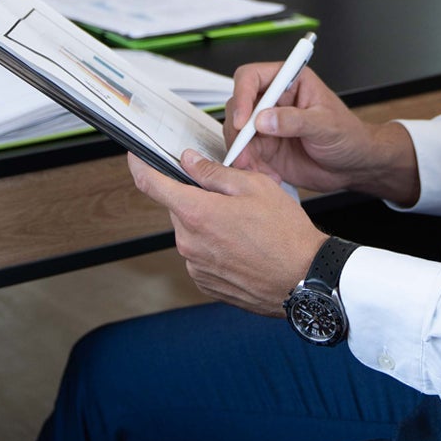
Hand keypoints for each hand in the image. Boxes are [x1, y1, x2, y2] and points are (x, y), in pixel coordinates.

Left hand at [128, 151, 328, 315]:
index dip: (140, 165)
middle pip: (178, 208)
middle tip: (231, 199)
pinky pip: (200, 256)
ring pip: (191, 232)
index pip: (151, 184)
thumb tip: (189, 162)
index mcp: (196, 212)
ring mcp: (195, 266)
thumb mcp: (254, 186)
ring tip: (245, 229)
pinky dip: (215, 247)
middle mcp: (188, 242)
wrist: (305, 278)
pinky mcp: (205, 283)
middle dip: (197, 199)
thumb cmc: (285, 234)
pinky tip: (243, 248)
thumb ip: (214, 172)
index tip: (136, 157)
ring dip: (208, 225)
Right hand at [223, 65, 419, 204]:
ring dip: (241, 152)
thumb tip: (264, 119)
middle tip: (244, 151)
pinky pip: (245, 155)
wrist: (354, 166)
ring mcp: (266, 125)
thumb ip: (295, 121)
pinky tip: (269, 175)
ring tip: (256, 167)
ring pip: (236, 133)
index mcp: (290, 82)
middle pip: (237, 106)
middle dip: (237, 131)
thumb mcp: (326, 126)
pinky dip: (249, 167)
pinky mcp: (265, 148)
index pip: (252, 77)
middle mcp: (273, 101)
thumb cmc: (349, 136)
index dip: (242, 96)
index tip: (243, 120)